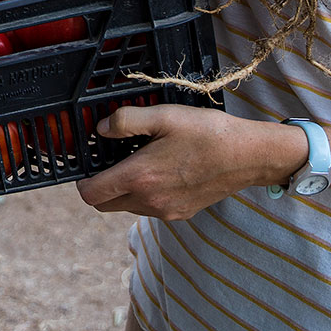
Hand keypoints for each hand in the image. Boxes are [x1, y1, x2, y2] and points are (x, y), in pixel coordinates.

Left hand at [75, 104, 304, 219]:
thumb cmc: (206, 133)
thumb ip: (126, 121)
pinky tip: (163, 172)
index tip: (88, 164)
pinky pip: (151, 209)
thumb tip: (101, 129)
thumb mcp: (163, 116)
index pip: (91, 195)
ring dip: (125, 190)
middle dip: (101, 186)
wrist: (247, 156)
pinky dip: (147, 195)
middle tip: (111, 161)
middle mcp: (149, 202)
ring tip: (141, 162)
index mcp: (140, 177)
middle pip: (105, 205)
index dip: (82, 181)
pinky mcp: (181, 214)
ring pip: (128, 207)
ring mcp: (166, 212)